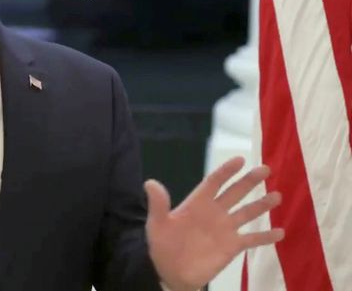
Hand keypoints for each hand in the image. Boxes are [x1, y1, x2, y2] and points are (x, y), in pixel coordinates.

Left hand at [145, 157, 283, 290]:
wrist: (170, 272)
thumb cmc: (162, 245)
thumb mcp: (157, 224)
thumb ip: (158, 205)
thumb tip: (149, 182)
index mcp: (197, 203)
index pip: (214, 182)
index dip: (226, 171)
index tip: (240, 160)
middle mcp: (214, 212)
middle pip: (235, 192)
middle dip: (250, 181)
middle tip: (266, 169)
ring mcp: (225, 229)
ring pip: (247, 213)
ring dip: (262, 205)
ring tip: (277, 196)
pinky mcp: (232, 246)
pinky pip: (252, 239)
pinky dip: (266, 236)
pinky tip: (281, 232)